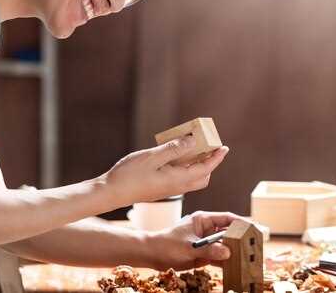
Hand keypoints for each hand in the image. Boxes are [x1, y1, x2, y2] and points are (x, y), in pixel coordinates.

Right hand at [102, 136, 228, 207]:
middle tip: (209, 147)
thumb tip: (193, 141)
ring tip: (193, 147)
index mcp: (178, 179)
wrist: (111, 193)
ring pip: (191, 178)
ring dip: (196, 164)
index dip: (216, 158)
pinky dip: (185, 167)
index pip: (205, 168)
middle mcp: (177, 186)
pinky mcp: (161, 188)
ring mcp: (168, 189)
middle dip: (209, 163)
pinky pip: (180, 178)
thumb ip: (174, 149)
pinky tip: (175, 154)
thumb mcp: (152, 157)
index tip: (224, 147)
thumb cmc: (129, 175)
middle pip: (202, 177)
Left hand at [146, 211, 251, 270]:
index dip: (241, 222)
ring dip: (235, 250)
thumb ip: (208, 250)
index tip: (253, 227)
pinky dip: (226, 261)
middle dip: (241, 237)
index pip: (227, 218)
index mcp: (203, 219)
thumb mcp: (189, 247)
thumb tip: (227, 252)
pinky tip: (236, 265)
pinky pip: (218, 256)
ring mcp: (206, 241)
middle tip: (255, 243)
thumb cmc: (167, 244)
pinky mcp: (203, 253)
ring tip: (250, 256)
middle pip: (228, 231)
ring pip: (225, 245)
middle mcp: (207, 229)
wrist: (152, 255)